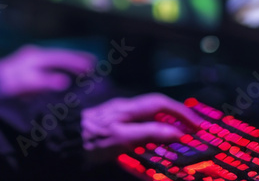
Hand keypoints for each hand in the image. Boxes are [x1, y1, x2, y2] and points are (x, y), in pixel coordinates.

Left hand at [0, 45, 95, 95]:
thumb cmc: (6, 86)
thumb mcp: (25, 85)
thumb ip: (44, 82)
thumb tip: (64, 81)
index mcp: (34, 57)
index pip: (61, 58)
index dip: (76, 62)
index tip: (91, 67)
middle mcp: (33, 54)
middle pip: (59, 56)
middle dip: (76, 60)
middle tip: (93, 64)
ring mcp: (29, 58)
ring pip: (54, 59)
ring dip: (69, 63)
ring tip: (84, 68)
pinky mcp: (26, 64)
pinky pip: (48, 64)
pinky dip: (59, 66)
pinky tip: (65, 72)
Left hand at [80, 93, 204, 163]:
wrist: (61, 141)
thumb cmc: (89, 139)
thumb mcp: (121, 137)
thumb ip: (148, 133)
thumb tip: (175, 132)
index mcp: (128, 108)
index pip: (160, 103)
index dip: (181, 112)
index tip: (197, 125)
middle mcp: (124, 111)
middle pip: (156, 110)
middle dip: (176, 119)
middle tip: (194, 132)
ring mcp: (117, 120)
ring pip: (148, 122)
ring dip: (165, 129)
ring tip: (179, 143)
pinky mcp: (112, 132)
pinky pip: (136, 134)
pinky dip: (149, 142)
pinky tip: (153, 155)